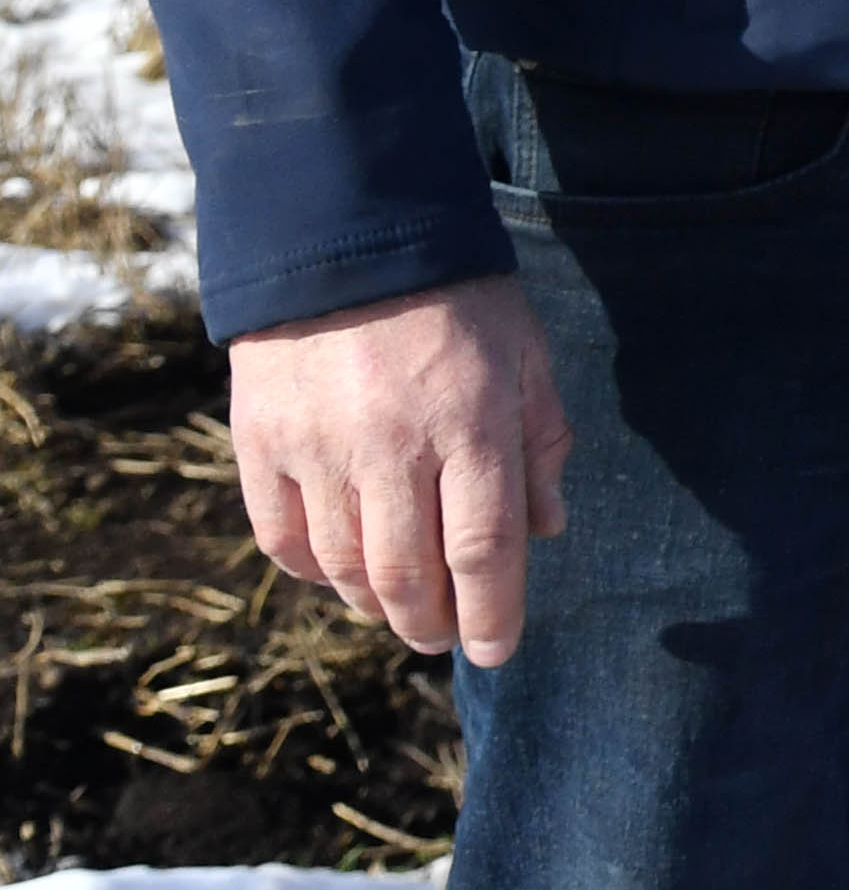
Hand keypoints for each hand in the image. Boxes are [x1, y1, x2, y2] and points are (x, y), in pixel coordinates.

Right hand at [226, 275, 572, 666]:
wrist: (345, 239)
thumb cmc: (455, 299)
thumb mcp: (524, 355)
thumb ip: (540, 441)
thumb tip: (546, 530)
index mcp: (470, 424)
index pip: (484, 550)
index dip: (492, 613)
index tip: (498, 650)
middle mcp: (391, 446)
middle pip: (407, 575)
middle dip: (431, 623)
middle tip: (443, 637)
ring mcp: (318, 449)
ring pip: (343, 567)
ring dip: (374, 605)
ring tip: (400, 611)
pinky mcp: (261, 445)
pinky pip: (282, 537)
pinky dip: (312, 570)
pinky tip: (339, 572)